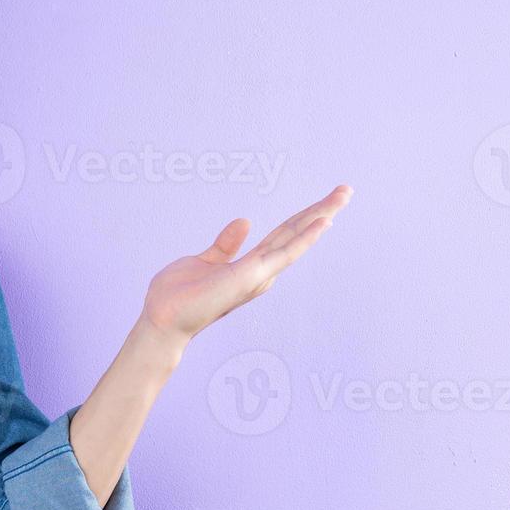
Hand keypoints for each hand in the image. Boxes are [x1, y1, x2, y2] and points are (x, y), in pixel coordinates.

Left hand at [140, 184, 352, 346]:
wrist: (163, 319)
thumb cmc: (179, 297)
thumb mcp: (204, 260)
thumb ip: (226, 245)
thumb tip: (246, 221)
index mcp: (250, 267)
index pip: (283, 235)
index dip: (303, 217)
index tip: (324, 201)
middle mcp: (260, 272)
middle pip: (295, 234)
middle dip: (321, 210)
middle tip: (346, 189)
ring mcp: (258, 275)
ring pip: (296, 239)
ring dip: (321, 216)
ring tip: (344, 195)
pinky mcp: (250, 276)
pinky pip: (284, 253)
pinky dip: (305, 237)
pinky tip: (323, 221)